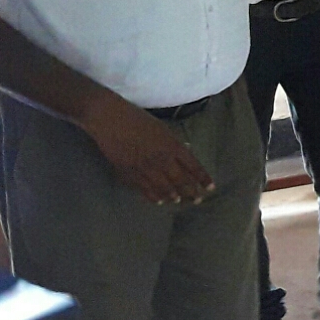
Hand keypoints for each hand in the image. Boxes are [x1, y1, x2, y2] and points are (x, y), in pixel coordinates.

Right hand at [80, 92, 213, 204]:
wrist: (109, 119)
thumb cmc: (137, 119)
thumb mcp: (163, 128)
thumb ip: (174, 143)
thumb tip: (186, 151)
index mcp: (173, 146)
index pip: (194, 167)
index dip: (203, 179)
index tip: (210, 188)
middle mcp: (161, 160)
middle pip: (181, 180)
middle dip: (191, 192)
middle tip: (197, 200)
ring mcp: (145, 168)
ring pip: (163, 188)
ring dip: (174, 196)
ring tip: (180, 201)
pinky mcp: (128, 173)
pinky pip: (144, 189)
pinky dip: (154, 196)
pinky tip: (160, 200)